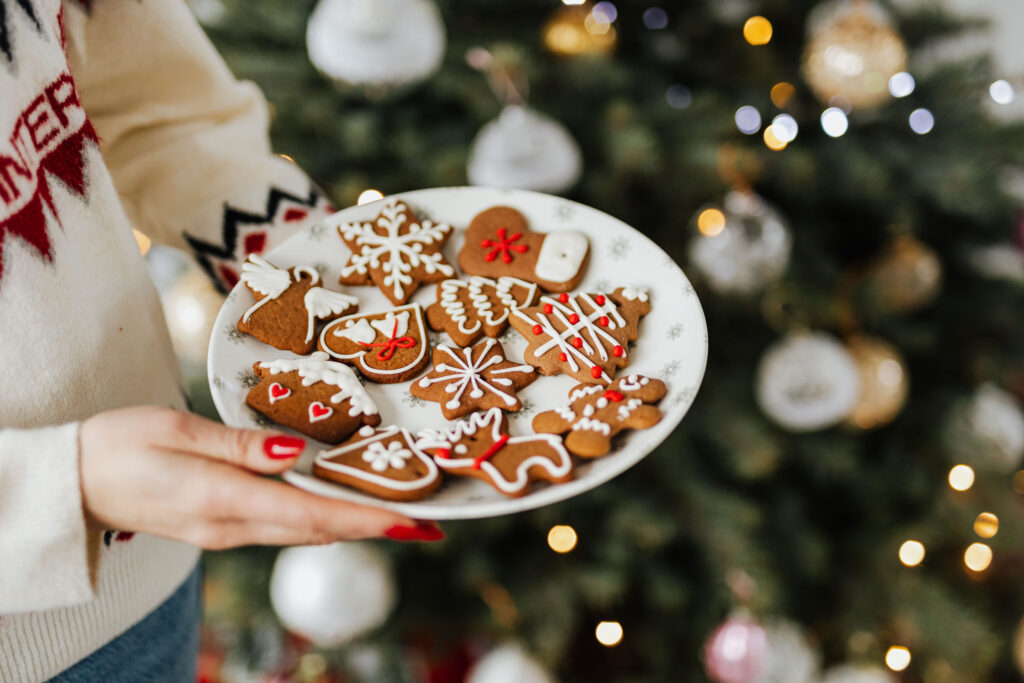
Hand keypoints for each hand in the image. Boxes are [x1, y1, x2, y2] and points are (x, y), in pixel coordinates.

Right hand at [79, 406, 442, 548]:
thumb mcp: (175, 432)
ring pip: (302, 530)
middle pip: (317, 528)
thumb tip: (294, 454)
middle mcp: (229, 525)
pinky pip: (281, 526)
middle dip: (373, 526)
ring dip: (351, 524)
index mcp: (221, 499)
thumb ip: (238, 446)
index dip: (365, 518)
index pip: (310, 513)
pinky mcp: (219, 526)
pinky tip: (338, 504)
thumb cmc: (115, 445)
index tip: (410, 522)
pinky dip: (319, 517)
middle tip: (425, 522)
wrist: (69, 483)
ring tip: (396, 511)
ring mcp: (224, 532)